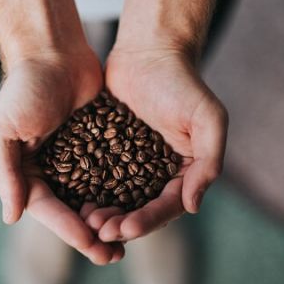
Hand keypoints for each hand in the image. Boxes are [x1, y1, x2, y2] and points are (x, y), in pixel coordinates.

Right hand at [0, 51, 124, 264]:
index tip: (93, 246)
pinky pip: (111, 176)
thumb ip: (5, 173)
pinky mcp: (98, 145)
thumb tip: (10, 217)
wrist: (54, 51)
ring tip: (128, 240)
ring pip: (94, 199)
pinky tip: (138, 207)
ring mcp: (76, 160)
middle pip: (73, 211)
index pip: (49, 210)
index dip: (70, 230)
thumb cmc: (24, 88)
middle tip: (114, 256)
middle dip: (93, 235)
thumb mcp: (3, 130)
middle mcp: (50, 171)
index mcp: (26, 172)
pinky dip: (121, 194)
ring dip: (109, 220)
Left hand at [87, 48, 227, 241]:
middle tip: (100, 231)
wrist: (149, 52)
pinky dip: (88, 192)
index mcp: (184, 171)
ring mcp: (132, 164)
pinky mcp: (108, 152)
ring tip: (86, 222)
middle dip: (122, 224)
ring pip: (117, 199)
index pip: (167, 206)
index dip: (148, 221)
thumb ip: (208, 163)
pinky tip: (74, 201)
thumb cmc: (182, 82)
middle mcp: (159, 174)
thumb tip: (193, 206)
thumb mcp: (208, 119)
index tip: (126, 229)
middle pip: (140, 209)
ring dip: (104, 215)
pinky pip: (97, 178)